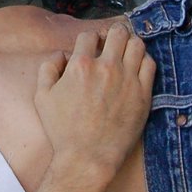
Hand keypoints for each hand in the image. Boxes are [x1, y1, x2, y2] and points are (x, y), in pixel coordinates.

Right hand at [35, 22, 154, 184]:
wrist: (87, 157)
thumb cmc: (63, 130)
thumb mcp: (42, 97)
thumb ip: (48, 69)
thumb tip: (61, 55)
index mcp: (80, 65)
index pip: (89, 36)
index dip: (89, 39)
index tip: (92, 46)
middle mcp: (106, 67)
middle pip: (117, 33)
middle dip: (113, 33)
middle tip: (113, 40)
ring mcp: (127, 79)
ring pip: (137, 44)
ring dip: (130, 43)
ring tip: (127, 50)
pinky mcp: (143, 93)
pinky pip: (150, 64)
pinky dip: (144, 59)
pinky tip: (138, 65)